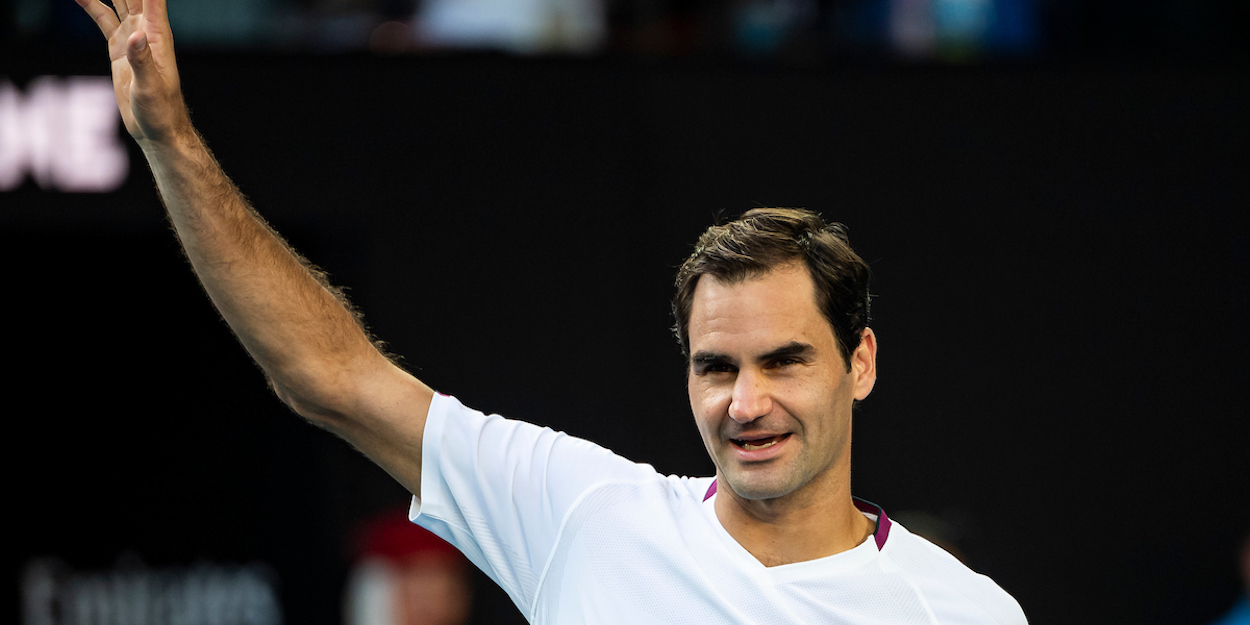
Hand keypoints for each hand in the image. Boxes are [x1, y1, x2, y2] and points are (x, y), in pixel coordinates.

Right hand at [75, 0, 189, 143]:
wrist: (156, 127)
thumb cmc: (161, 110)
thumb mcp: (150, 87)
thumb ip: (142, 61)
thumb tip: (134, 36)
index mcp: (156, 34)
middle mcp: (145, 30)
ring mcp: (132, 36)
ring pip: (116, 0)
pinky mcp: (119, 47)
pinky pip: (102, 18)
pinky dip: (89, 4)